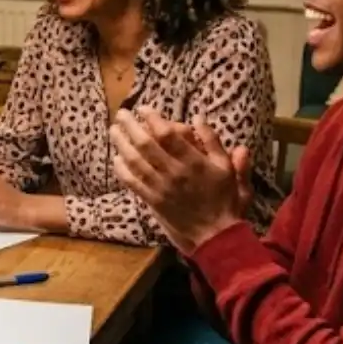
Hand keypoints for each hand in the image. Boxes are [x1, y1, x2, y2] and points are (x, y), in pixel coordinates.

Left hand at [111, 108, 251, 252]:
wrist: (216, 235)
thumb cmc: (224, 199)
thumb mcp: (228, 169)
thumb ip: (214, 143)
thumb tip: (199, 118)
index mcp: (194, 162)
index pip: (168, 135)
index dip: (153, 119)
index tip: (144, 109)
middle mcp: (174, 172)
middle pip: (146, 145)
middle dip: (131, 126)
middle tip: (122, 114)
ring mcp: (161, 187)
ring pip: (135, 161)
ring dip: (122, 144)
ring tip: (114, 131)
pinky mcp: (153, 201)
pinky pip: (133, 182)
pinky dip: (122, 169)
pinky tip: (116, 158)